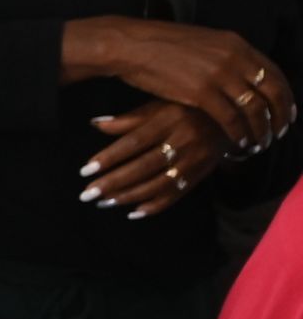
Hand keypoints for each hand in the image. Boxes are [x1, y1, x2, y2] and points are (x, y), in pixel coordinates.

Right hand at [65, 17, 294, 150]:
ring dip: (261, 129)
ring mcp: (219, 75)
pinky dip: (239, 134)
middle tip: (279, 132)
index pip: (274, 73)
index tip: (286, 113)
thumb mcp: (203, 43)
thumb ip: (226, 56)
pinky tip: (238, 142)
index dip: (285, 96)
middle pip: (272, 92)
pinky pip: (231, 119)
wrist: (132, 46)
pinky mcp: (201, 93)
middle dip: (279, 116)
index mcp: (236, 44)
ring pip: (255, 109)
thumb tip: (240, 73)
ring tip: (259, 142)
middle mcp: (234, 58)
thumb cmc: (161, 46)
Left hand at [77, 101, 227, 219]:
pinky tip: (133, 212)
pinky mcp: (201, 175)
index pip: (133, 143)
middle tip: (87, 194)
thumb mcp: (159, 105)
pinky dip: (154, 206)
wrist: (233, 119)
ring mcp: (193, 161)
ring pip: (158, 184)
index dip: (109, 158)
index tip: (85, 171)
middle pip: (143, 167)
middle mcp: (182, 142)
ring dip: (128, 196)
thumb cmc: (185, 109)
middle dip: (113, 183)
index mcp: (168, 120)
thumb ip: (128, 118)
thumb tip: (94, 124)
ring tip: (103, 203)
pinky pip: (176, 194)